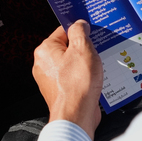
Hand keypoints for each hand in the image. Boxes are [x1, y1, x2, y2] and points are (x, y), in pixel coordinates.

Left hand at [33, 21, 103, 139]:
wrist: (76, 116)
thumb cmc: (77, 85)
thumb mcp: (83, 49)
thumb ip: (80, 32)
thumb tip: (80, 24)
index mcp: (46, 50)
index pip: (63, 30)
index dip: (79, 30)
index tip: (91, 31)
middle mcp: (44, 64)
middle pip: (68, 47)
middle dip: (84, 48)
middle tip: (97, 49)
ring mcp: (50, 79)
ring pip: (72, 63)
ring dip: (86, 63)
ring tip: (97, 65)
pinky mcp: (59, 91)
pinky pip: (73, 77)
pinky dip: (84, 76)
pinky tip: (95, 79)